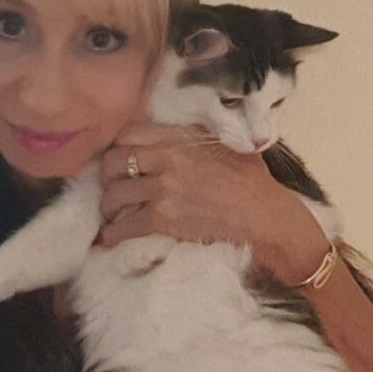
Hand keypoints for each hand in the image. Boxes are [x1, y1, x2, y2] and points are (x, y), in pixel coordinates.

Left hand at [98, 120, 329, 284]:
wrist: (265, 215)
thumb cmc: (251, 179)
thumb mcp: (222, 143)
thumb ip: (191, 137)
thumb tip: (169, 137)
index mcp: (179, 137)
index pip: (128, 133)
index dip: (118, 146)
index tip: (119, 157)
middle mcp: (166, 158)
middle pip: (114, 161)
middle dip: (108, 175)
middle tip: (113, 185)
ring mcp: (164, 189)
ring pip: (114, 193)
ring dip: (109, 205)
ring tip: (112, 212)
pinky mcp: (164, 219)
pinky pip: (125, 225)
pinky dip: (113, 233)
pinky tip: (108, 238)